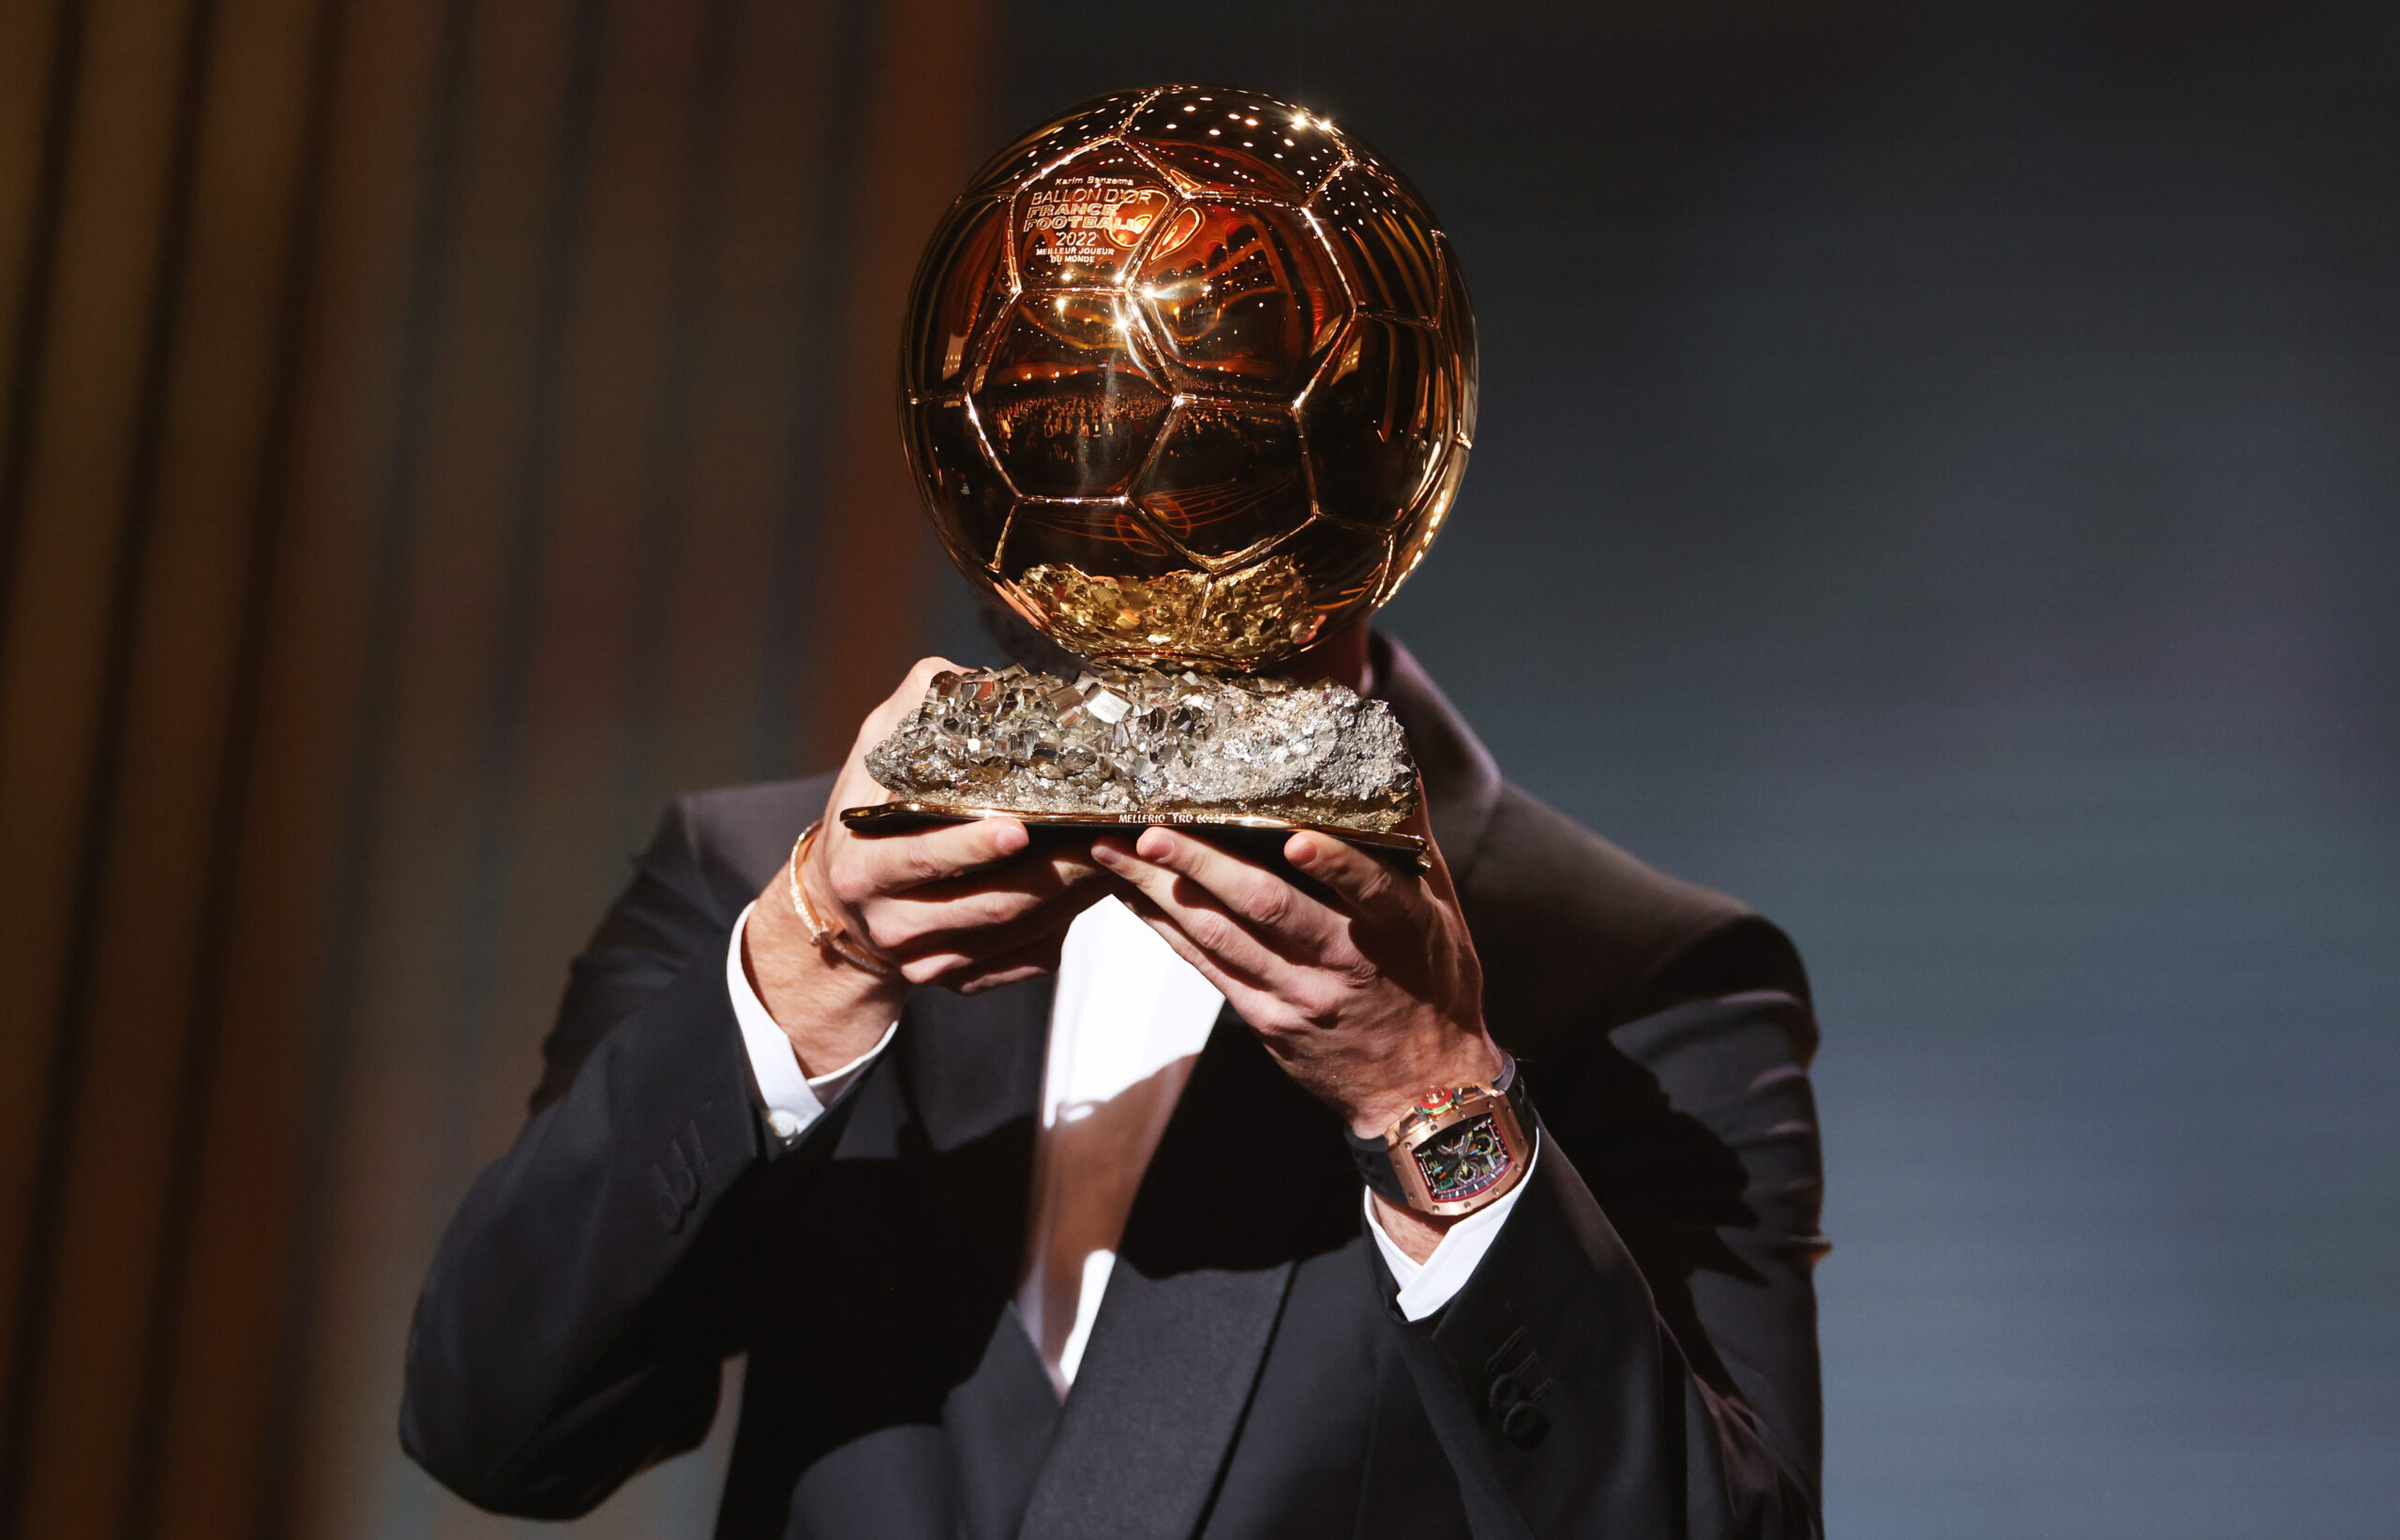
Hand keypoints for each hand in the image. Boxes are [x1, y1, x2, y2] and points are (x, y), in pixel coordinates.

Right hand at [744, 657, 1109, 1072]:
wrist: (847, 901)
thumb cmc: (869, 813)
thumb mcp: (873, 751)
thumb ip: (918, 707)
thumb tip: (979, 678)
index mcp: (864, 869)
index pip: (920, 861)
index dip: (970, 848)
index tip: (1019, 826)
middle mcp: (894, 925)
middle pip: (988, 905)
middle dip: (1052, 871)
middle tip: (1103, 835)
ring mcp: (930, 962)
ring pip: (1019, 933)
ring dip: (1073, 895)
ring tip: (1115, 850)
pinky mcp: (966, 980)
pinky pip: (1030, 957)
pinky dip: (1068, 922)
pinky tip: (1097, 885)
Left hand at [1089, 815, 1500, 1137]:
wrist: (1419, 1094)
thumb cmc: (1434, 987)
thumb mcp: (1442, 916)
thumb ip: (1411, 843)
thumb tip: (1391, 766)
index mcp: (1400, 931)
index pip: (1371, 892)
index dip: (1335, 865)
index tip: (1295, 838)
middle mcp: (1344, 964)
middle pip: (1268, 909)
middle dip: (1203, 866)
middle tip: (1150, 830)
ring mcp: (1298, 996)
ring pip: (1221, 937)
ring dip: (1161, 892)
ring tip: (1113, 852)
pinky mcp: (1264, 1020)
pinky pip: (1207, 968)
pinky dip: (1167, 928)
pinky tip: (1132, 896)